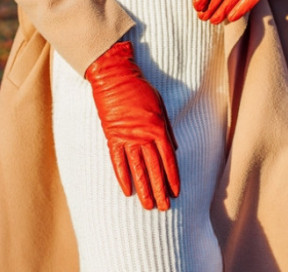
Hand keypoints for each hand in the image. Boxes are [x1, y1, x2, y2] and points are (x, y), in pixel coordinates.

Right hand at [85, 41, 179, 210]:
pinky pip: (118, 162)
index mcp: (158, 129)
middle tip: (164, 208)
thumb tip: (173, 149)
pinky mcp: (112, 138)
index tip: (176, 193)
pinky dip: (123, 177)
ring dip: (144, 189)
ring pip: (137, 170)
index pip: (168, 160)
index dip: (172, 178)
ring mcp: (127, 139)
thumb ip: (167, 130)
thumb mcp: (160, 106)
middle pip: (154, 170)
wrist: (115, 79)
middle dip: (160, 190)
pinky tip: (127, 191)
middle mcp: (144, 137)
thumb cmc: (140, 89)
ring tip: (148, 206)